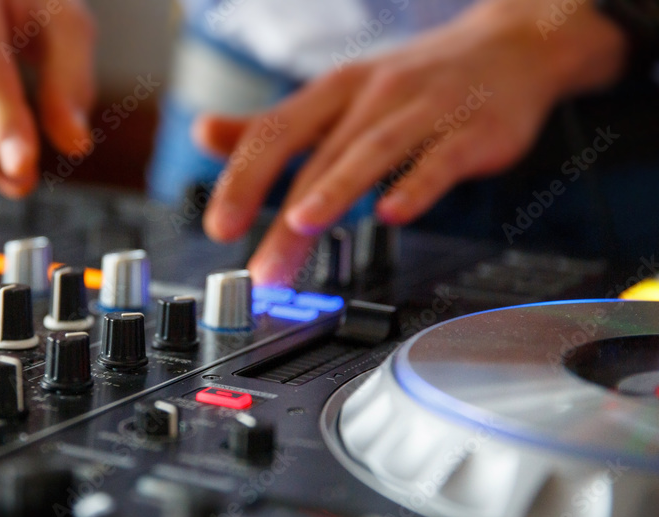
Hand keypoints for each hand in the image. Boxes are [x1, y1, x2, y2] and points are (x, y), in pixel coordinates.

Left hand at [194, 0, 628, 284]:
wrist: (513, 47)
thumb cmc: (414, 82)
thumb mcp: (336, 96)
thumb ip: (273, 125)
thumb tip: (205, 134)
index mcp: (334, 91)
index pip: (275, 132)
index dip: (243, 179)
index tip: (219, 227)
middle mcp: (375, 95)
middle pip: (320, 158)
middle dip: (284, 217)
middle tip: (262, 269)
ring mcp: (426, 110)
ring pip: (373, 151)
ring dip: (336, 189)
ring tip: (303, 225)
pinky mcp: (475, 132)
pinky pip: (442, 160)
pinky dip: (417, 186)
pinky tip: (394, 215)